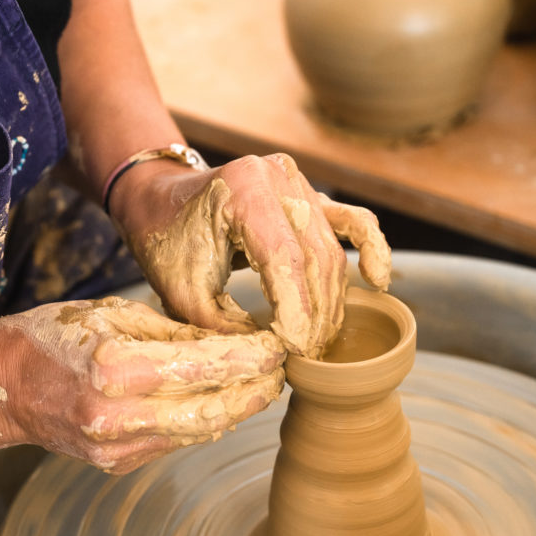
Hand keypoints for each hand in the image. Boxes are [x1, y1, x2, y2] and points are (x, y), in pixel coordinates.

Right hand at [0, 297, 285, 474]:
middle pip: (212, 410)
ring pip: (199, 432)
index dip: (249, 359)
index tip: (278, 347)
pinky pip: (174, 442)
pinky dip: (203, 422)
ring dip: (236, 411)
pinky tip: (219, 403)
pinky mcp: (116, 464)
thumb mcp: (113, 314)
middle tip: (282, 372)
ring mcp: (115, 447)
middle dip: (255, 393)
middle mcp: (117, 415)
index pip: (203, 367)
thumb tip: (233, 342)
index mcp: (115, 367)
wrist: (1, 387)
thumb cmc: (54, 336)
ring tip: (261, 386)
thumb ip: (174, 333)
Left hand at [109, 153, 391, 357]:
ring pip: (332, 249)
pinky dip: (369, 249)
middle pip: (316, 257)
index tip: (296, 351)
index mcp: (242, 190)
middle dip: (316, 313)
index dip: (298, 312)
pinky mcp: (307, 193)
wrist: (157, 200)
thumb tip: (270, 358)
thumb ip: (224, 327)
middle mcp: (277, 177)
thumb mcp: (182, 292)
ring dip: (333, 299)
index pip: (285, 260)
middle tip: (308, 356)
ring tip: (322, 340)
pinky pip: (351, 221)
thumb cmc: (165, 242)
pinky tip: (378, 281)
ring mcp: (296, 181)